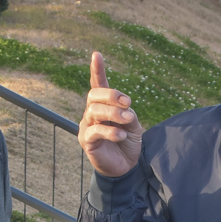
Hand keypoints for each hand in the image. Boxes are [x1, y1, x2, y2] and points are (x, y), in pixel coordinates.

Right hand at [78, 52, 142, 177]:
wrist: (124, 167)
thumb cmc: (127, 143)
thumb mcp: (133, 125)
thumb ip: (128, 114)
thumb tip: (124, 110)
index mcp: (104, 106)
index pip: (99, 85)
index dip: (97, 70)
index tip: (97, 54)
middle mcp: (92, 113)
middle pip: (94, 95)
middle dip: (111, 95)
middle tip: (128, 103)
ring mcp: (88, 126)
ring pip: (95, 111)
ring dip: (114, 113)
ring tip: (128, 121)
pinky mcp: (87, 141)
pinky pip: (95, 131)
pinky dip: (110, 131)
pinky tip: (121, 135)